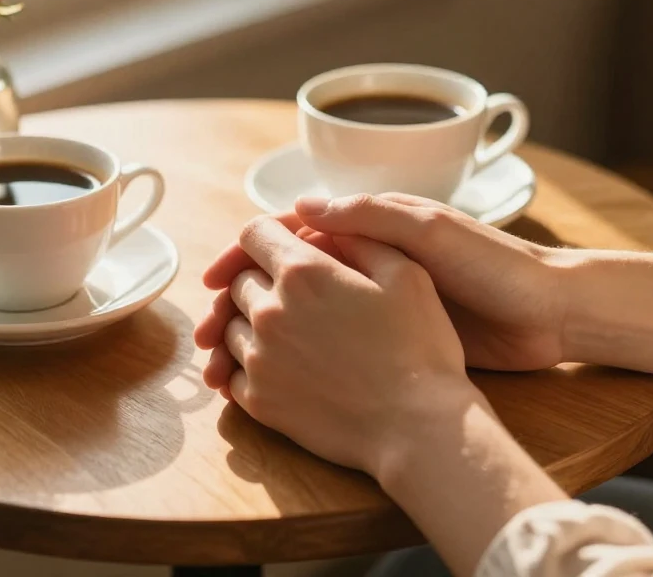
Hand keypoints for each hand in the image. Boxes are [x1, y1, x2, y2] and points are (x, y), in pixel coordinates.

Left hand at [199, 215, 477, 476]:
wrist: (418, 427)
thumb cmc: (421, 348)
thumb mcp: (406, 274)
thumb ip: (360, 239)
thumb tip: (326, 225)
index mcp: (303, 272)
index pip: (252, 235)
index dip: (267, 237)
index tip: (281, 249)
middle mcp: (269, 312)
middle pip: (239, 281)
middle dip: (261, 280)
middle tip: (296, 298)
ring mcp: (259, 359)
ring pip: (231, 326)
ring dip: (252, 324)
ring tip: (292, 336)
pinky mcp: (259, 401)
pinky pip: (232, 372)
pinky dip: (247, 366)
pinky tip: (279, 369)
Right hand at [200, 194, 565, 372]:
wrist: (548, 314)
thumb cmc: (493, 265)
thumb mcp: (430, 233)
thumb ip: (369, 218)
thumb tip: (301, 207)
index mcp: (368, 231)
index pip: (288, 237)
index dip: (245, 256)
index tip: (212, 283)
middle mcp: (363, 265)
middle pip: (281, 282)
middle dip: (238, 307)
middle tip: (205, 339)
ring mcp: (373, 307)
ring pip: (297, 322)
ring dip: (257, 342)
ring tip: (224, 371)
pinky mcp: (387, 342)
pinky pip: (326, 351)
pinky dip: (290, 366)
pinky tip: (268, 388)